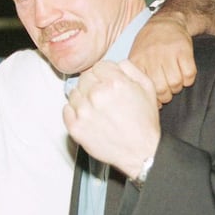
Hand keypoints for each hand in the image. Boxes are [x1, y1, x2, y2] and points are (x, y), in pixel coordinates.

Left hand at [63, 60, 159, 177]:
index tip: (107, 82)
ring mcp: (84, 112)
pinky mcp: (75, 127)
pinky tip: (88, 117)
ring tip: (97, 109)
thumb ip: (130, 69)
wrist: (140, 151)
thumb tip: (116, 63)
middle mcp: (97, 95)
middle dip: (94, 85)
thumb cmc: (144, 123)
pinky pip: (66, 110)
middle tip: (104, 98)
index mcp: (114, 83)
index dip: (105, 74)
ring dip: (83, 98)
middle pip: (84, 78)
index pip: (98, 66)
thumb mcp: (148, 88)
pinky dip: (74, 112)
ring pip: (74, 93)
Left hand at [129, 12, 196, 105]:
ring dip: (177, 87)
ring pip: (176, 83)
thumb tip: (146, 99)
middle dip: (166, 96)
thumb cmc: (149, 45)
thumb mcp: (136, 56)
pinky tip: (185, 75)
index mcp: (137, 61)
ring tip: (175, 83)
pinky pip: (189, 74)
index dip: (153, 98)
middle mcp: (152, 57)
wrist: (166, 22)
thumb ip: (137, 76)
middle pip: (161, 88)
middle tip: (167, 92)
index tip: (156, 100)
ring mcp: (168, 53)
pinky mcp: (184, 50)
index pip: (145, 87)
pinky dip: (189, 79)